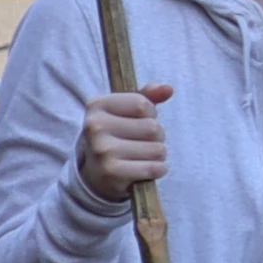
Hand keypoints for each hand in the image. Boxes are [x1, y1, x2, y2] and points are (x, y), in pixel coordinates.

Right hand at [76, 81, 172, 206]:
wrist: (96, 173)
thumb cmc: (117, 136)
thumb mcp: (127, 111)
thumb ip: (148, 96)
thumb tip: (168, 89)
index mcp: (96, 105)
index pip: (142, 104)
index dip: (150, 114)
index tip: (137, 122)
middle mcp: (95, 127)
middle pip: (152, 128)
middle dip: (156, 137)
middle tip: (141, 143)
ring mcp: (102, 150)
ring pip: (157, 149)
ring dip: (158, 155)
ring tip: (141, 157)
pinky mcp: (111, 173)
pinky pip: (154, 168)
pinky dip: (158, 170)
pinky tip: (145, 170)